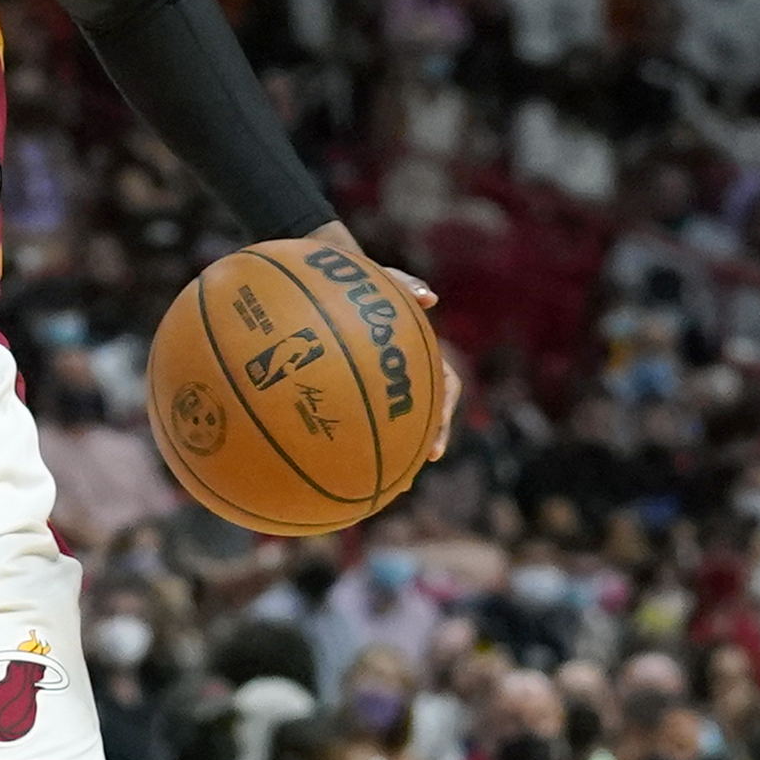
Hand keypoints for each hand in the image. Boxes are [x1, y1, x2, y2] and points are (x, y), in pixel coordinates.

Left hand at [305, 220, 458, 462]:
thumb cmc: (357, 275)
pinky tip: (315, 456)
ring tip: (368, 487)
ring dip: (383, 456)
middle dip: (410, 451)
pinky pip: (344, 413)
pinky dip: (337, 437)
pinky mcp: (342, 383)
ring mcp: (375, 380)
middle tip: (404, 481)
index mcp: (418, 352)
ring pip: (388, 423)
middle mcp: (401, 372)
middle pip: (419, 418)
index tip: (434, 447)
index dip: (443, 417)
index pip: (444, 388)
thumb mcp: (380, 274)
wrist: (326, 273)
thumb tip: (431, 296)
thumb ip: (404, 282)